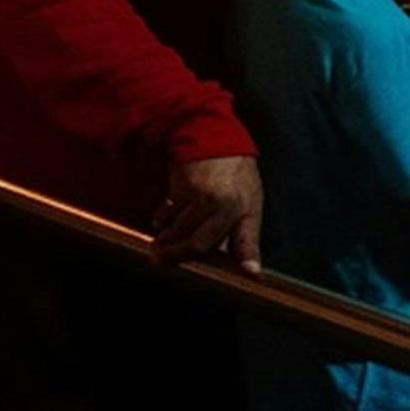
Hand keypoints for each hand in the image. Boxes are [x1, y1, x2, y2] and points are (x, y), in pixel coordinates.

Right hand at [152, 154, 262, 274]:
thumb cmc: (236, 174)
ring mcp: (203, 195)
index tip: (251, 273)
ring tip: (158, 250)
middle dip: (178, 257)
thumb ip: (242, 233)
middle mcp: (226, 204)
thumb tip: (245, 268)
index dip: (249, 258)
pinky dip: (161, 220)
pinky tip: (161, 222)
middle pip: (198, 244)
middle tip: (163, 262)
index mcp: (247, 209)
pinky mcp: (183, 186)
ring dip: (165, 243)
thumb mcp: (249, 200)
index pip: (248, 239)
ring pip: (178, 231)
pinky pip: (167, 212)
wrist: (216, 137)